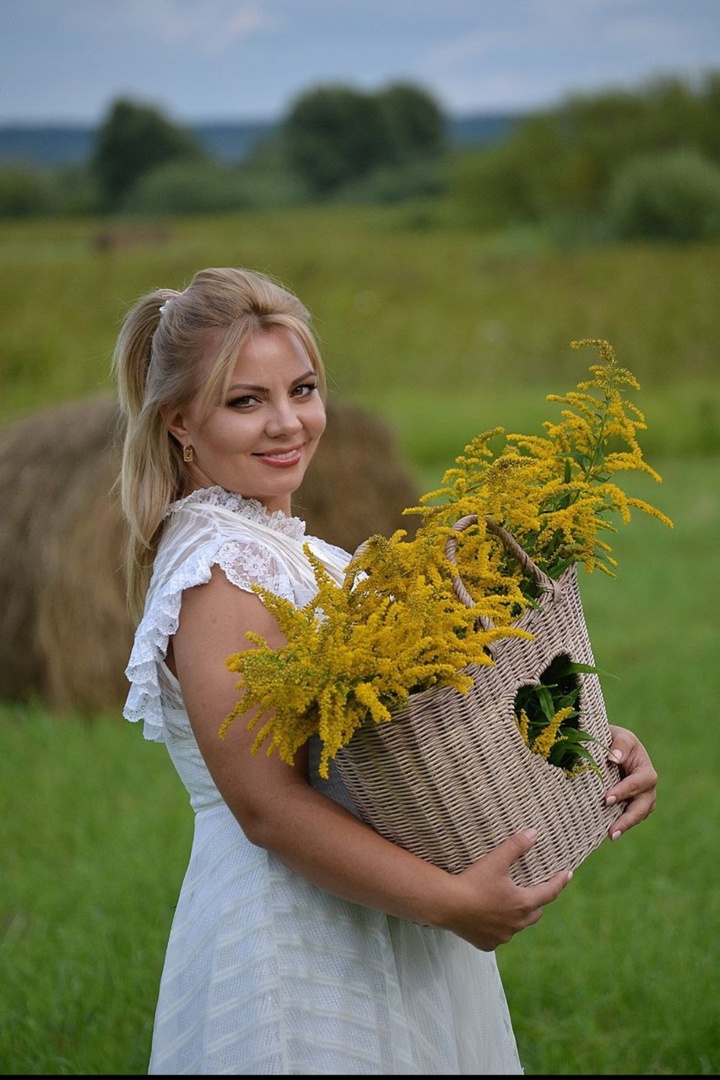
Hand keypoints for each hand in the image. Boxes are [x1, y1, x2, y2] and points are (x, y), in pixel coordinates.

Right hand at [448, 828, 572, 950]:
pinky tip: (490, 920)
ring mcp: (502, 936)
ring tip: (511, 906)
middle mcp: (516, 923)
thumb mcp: (496, 860)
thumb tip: (533, 833)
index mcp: (522, 903)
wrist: (446, 905)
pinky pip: (499, 937)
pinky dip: (499, 928)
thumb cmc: (473, 881)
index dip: (559, 882)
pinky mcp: (487, 944)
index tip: (568, 874)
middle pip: (536, 913)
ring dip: (518, 916)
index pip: (549, 892)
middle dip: (538, 902)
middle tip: (536, 891)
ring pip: (517, 926)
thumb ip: (516, 846)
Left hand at [604, 724, 657, 840]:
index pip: (639, 783)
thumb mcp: (619, 736)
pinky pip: (628, 817)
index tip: (607, 799)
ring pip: (638, 814)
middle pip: (643, 805)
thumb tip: (614, 758)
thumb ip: (619, 745)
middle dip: (628, 818)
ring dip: (625, 825)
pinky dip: (620, 824)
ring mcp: (640, 798)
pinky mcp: (629, 805)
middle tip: (612, 830)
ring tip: (610, 836)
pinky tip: (606, 832)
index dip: (625, 791)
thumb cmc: (614, 739)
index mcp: (645, 770)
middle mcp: (646, 787)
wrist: (608, 746)